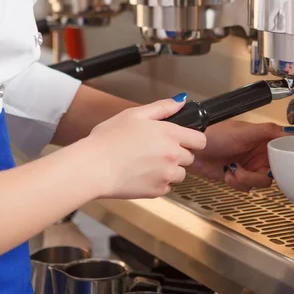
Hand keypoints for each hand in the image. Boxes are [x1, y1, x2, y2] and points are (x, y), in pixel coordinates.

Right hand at [80, 97, 206, 198]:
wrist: (93, 167)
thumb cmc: (108, 140)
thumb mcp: (134, 114)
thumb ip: (162, 108)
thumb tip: (180, 102)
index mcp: (170, 134)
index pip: (200, 140)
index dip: (192, 139)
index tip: (184, 140)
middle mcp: (172, 155)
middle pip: (190, 157)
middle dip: (178, 154)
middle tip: (157, 150)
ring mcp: (166, 175)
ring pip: (180, 174)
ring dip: (170, 169)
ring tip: (147, 163)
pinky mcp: (157, 191)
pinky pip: (166, 187)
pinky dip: (158, 182)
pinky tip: (141, 174)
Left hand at [189, 120, 293, 191]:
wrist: (193, 150)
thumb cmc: (215, 134)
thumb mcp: (244, 131)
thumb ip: (269, 131)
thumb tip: (292, 131)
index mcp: (264, 139)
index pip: (285, 150)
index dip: (287, 159)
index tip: (282, 166)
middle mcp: (260, 154)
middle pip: (276, 172)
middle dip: (259, 175)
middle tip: (249, 170)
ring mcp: (250, 167)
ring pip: (261, 182)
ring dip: (246, 179)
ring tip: (233, 169)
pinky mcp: (239, 177)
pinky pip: (247, 188)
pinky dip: (236, 183)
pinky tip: (227, 173)